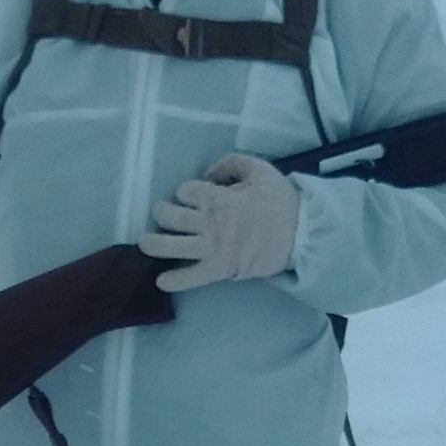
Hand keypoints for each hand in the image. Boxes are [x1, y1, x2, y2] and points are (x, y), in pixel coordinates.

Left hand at [138, 152, 300, 291]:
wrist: (301, 233)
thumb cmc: (278, 199)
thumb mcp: (257, 169)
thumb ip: (229, 164)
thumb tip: (207, 174)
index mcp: (219, 198)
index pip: (187, 191)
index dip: (186, 191)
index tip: (191, 194)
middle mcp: (211, 223)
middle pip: (172, 217)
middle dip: (162, 213)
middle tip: (162, 213)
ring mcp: (213, 248)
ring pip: (173, 246)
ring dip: (154, 244)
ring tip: (143, 243)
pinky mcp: (219, 269)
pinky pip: (193, 277)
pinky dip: (176, 280)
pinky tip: (161, 281)